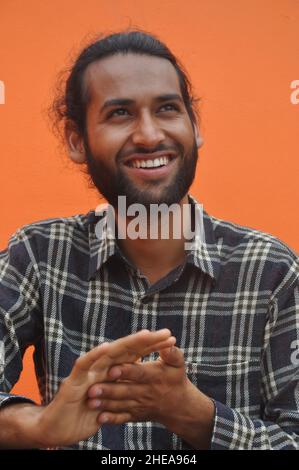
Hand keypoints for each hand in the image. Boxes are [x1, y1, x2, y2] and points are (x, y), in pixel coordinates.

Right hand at [36, 329, 175, 447]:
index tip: (171, 340)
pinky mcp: (73, 381)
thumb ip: (124, 390)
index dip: (152, 348)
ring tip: (145, 335)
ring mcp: (88, 373)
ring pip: (109, 353)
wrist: (56, 430)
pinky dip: (95, 355)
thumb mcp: (112, 402)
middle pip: (126, 350)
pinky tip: (107, 347)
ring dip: (127, 344)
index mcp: (111, 372)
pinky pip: (84, 365)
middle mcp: (101, 368)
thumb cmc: (85, 415)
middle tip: (166, 333)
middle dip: (146, 341)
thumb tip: (144, 380)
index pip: (135, 356)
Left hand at [87, 346, 214, 448]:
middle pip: (126, 391)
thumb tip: (169, 342)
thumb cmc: (176, 379)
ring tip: (90, 402)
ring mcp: (140, 405)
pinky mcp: (135, 415)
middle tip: (92, 389)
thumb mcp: (178, 365)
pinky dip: (111, 419)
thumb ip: (172, 354)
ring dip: (105, 404)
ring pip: (121, 405)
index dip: (126, 372)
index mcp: (155, 377)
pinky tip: (99, 418)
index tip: (112, 370)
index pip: (139, 373)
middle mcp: (146, 392)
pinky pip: (123, 419)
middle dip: (109, 390)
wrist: (179, 407)